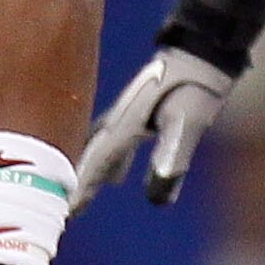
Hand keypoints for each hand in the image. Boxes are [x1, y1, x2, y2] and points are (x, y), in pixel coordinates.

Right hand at [75, 45, 236, 209]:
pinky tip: (116, 177)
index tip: (67, 213)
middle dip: (75, 183)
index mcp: (123, 125)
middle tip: (64, 213)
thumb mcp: (188, 122)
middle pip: (89, 157)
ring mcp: (126, 116)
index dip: (82, 188)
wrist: (201, 51)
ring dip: (88, 174)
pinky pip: (113, 145)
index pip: (95, 163)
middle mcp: (117, 121)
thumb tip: (157, 199)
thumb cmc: (195, 85)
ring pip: (99, 151)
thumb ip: (172, 157)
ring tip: (79, 198)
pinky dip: (107, 164)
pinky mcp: (137, 115)